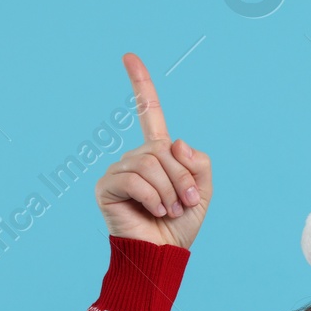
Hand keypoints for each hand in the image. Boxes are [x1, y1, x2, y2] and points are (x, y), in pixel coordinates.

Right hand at [94, 53, 213, 248]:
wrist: (163, 254)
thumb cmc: (180, 225)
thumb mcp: (203, 189)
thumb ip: (198, 161)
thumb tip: (173, 142)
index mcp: (158, 152)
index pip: (149, 112)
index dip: (140, 84)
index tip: (128, 56)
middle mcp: (135, 156)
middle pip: (163, 148)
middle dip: (182, 176)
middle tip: (187, 201)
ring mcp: (119, 169)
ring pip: (150, 162)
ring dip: (170, 189)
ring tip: (171, 209)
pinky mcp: (107, 186)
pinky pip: (135, 178)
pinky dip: (153, 196)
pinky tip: (156, 211)